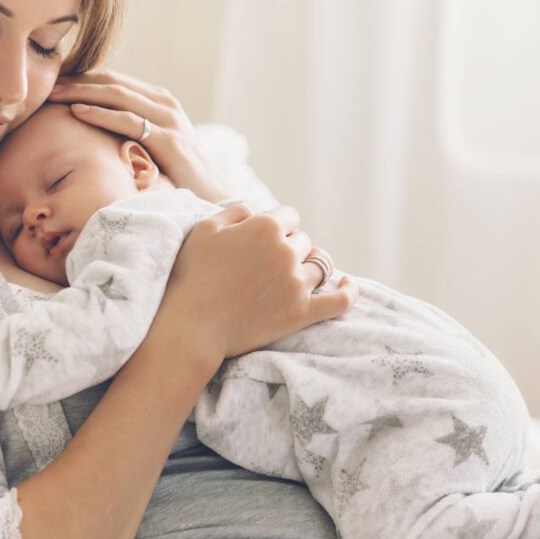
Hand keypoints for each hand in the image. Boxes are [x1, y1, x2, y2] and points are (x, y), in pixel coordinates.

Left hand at [48, 70, 232, 201]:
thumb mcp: (153, 146)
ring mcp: (169, 120)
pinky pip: (128, 120)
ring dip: (82, 91)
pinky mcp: (169, 140)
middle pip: (112, 82)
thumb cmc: (178, 175)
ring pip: (118, 95)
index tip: (52, 82)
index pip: (114, 80)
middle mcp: (165, 104)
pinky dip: (100, 114)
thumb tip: (94, 130)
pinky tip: (77, 111)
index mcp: (159, 101)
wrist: (213, 197)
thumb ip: (131, 131)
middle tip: (45, 83)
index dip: (82, 78)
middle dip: (76, 80)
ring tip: (53, 93)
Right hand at [159, 203, 357, 373]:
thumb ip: (235, 212)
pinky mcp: (302, 313)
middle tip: (267, 265)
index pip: (289, 216)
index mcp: (265, 227)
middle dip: (289, 248)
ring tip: (295, 276)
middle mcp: (286, 251)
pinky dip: (348, 291)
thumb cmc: (191, 276)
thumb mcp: (205, 229)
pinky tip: (347, 284)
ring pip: (320, 266)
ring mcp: (297, 284)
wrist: (191, 326)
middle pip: (304, 241)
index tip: (263, 240)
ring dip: (308, 268)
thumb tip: (255, 211)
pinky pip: (340, 300)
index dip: (277, 227)